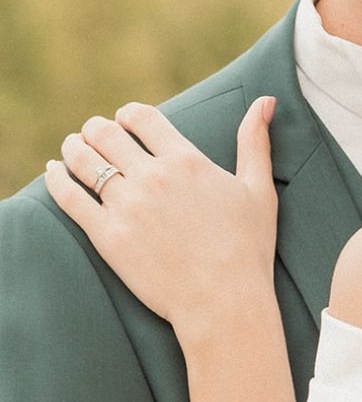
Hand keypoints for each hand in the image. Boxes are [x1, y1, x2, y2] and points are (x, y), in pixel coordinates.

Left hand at [45, 98, 278, 337]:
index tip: (124, 119)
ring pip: (83, 160)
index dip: (128, 113)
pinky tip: (54, 173)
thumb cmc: (248, 248)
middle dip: (96, 128)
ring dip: (73, 147)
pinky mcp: (107, 236)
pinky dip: (56, 179)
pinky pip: (69, 197)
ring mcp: (127, 206)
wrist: (224, 301)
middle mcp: (153, 177)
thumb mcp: (259, 190)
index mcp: (187, 161)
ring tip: (72, 149)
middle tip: (93, 133)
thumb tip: (267, 100)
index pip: (143, 118)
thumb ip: (255, 142)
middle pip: (106, 133)